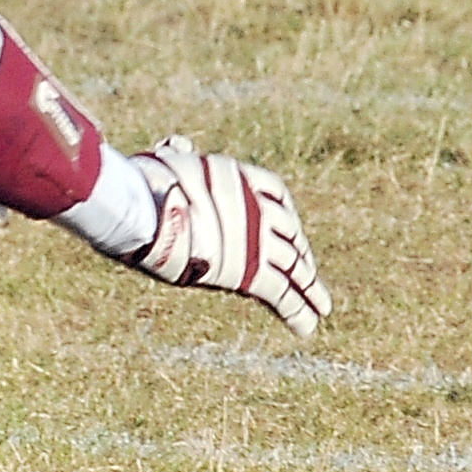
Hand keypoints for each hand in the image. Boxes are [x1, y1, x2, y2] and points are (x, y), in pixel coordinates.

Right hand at [121, 138, 328, 335]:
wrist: (149, 207)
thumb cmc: (147, 182)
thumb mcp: (167, 162)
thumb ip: (178, 156)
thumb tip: (177, 145)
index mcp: (238, 178)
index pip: (275, 192)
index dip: (283, 212)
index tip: (288, 228)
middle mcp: (257, 208)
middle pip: (290, 232)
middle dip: (301, 255)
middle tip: (311, 275)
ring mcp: (258, 240)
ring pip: (294, 266)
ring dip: (310, 288)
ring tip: (324, 308)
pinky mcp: (251, 271)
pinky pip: (280, 294)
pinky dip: (296, 311)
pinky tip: (307, 327)